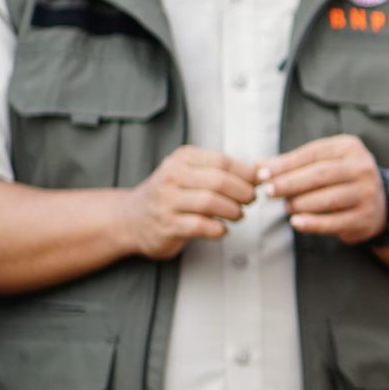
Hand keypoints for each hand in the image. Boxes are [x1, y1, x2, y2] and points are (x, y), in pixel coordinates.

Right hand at [121, 146, 256, 259]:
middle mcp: (172, 177)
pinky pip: (201, 226)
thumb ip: (218, 171)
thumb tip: (259, 172)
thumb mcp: (188, 172)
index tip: (258, 182)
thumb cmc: (169, 195)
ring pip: (211, 202)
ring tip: (239, 215)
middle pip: (219, 181)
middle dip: (243, 192)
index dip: (246, 173)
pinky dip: (219, 229)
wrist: (130, 218)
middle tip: (251, 200)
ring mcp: (167, 202)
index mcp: (181, 159)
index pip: (222, 161)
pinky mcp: (167, 226)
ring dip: (233, 210)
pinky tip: (223, 229)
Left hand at [260, 135, 385, 244]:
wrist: (379, 204)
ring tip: (285, 207)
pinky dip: (313, 223)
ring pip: (328, 198)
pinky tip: (296, 223)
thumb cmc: (341, 180)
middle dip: (290, 183)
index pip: (313, 153)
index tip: (262, 173)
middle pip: (320, 174)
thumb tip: (259, 166)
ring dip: (300, 203)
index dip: (285, 164)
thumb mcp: (323, 163)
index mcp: (349, 147)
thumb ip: (293, 163)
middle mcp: (362, 167)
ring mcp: (367, 193)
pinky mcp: (366, 217)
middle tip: (268, 191)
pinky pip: (335, 221)